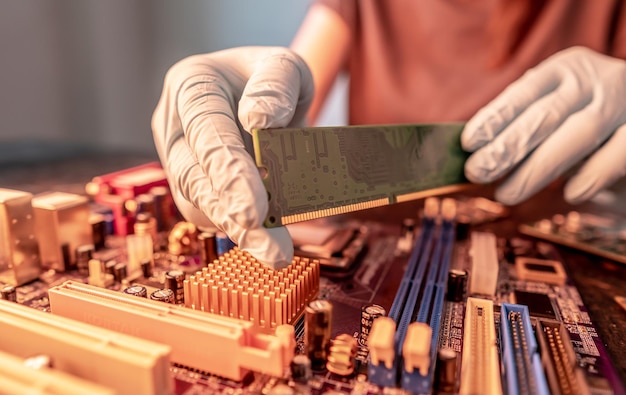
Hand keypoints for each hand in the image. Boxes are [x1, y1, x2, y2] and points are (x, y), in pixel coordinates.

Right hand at [152, 47, 313, 268]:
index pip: (205, 129)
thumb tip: (260, 120)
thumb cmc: (268, 78)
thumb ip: (276, 83)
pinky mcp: (190, 184)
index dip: (228, 171)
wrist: (254, 93)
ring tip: (275, 252)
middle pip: (194, 175)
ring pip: (198, 201)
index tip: (254, 210)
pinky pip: (208, 212)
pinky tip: (266, 241)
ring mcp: (178, 157)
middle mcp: (174, 124)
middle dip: (231, 214)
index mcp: (191, 84)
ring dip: (236, 231)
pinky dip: (237, 228)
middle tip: (271, 249)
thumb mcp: (284, 64)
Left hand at [462, 46, 625, 204]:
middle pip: (546, 115)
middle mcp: (597, 81)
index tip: (468, 143)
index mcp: (567, 70)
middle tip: (477, 173)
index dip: (495, 118)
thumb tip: (478, 154)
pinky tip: (570, 194)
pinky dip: (593, 174)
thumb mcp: (557, 110)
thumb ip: (525, 123)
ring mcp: (624, 103)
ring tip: (506, 194)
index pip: (524, 92)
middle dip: (507, 147)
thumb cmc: (585, 119)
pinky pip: (619, 153)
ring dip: (538, 168)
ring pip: (579, 134)